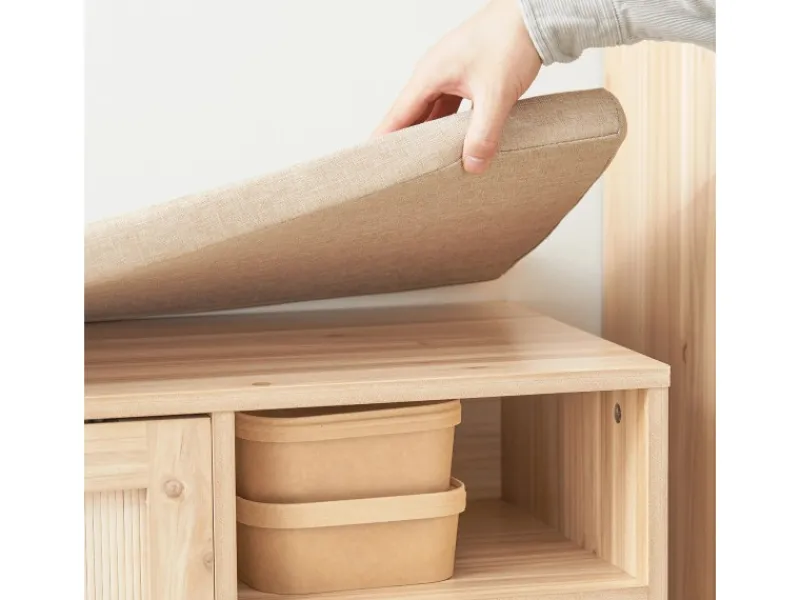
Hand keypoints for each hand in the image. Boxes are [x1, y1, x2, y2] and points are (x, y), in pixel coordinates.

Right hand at [374, 0, 541, 173]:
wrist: (532, 14)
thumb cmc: (510, 41)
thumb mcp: (496, 94)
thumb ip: (483, 133)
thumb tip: (472, 166)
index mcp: (429, 76)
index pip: (398, 116)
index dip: (384, 141)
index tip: (371, 163)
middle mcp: (434, 73)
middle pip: (411, 115)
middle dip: (405, 143)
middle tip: (397, 172)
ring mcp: (450, 73)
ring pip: (431, 111)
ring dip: (429, 135)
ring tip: (424, 163)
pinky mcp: (467, 74)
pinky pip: (449, 105)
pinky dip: (448, 124)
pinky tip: (454, 140)